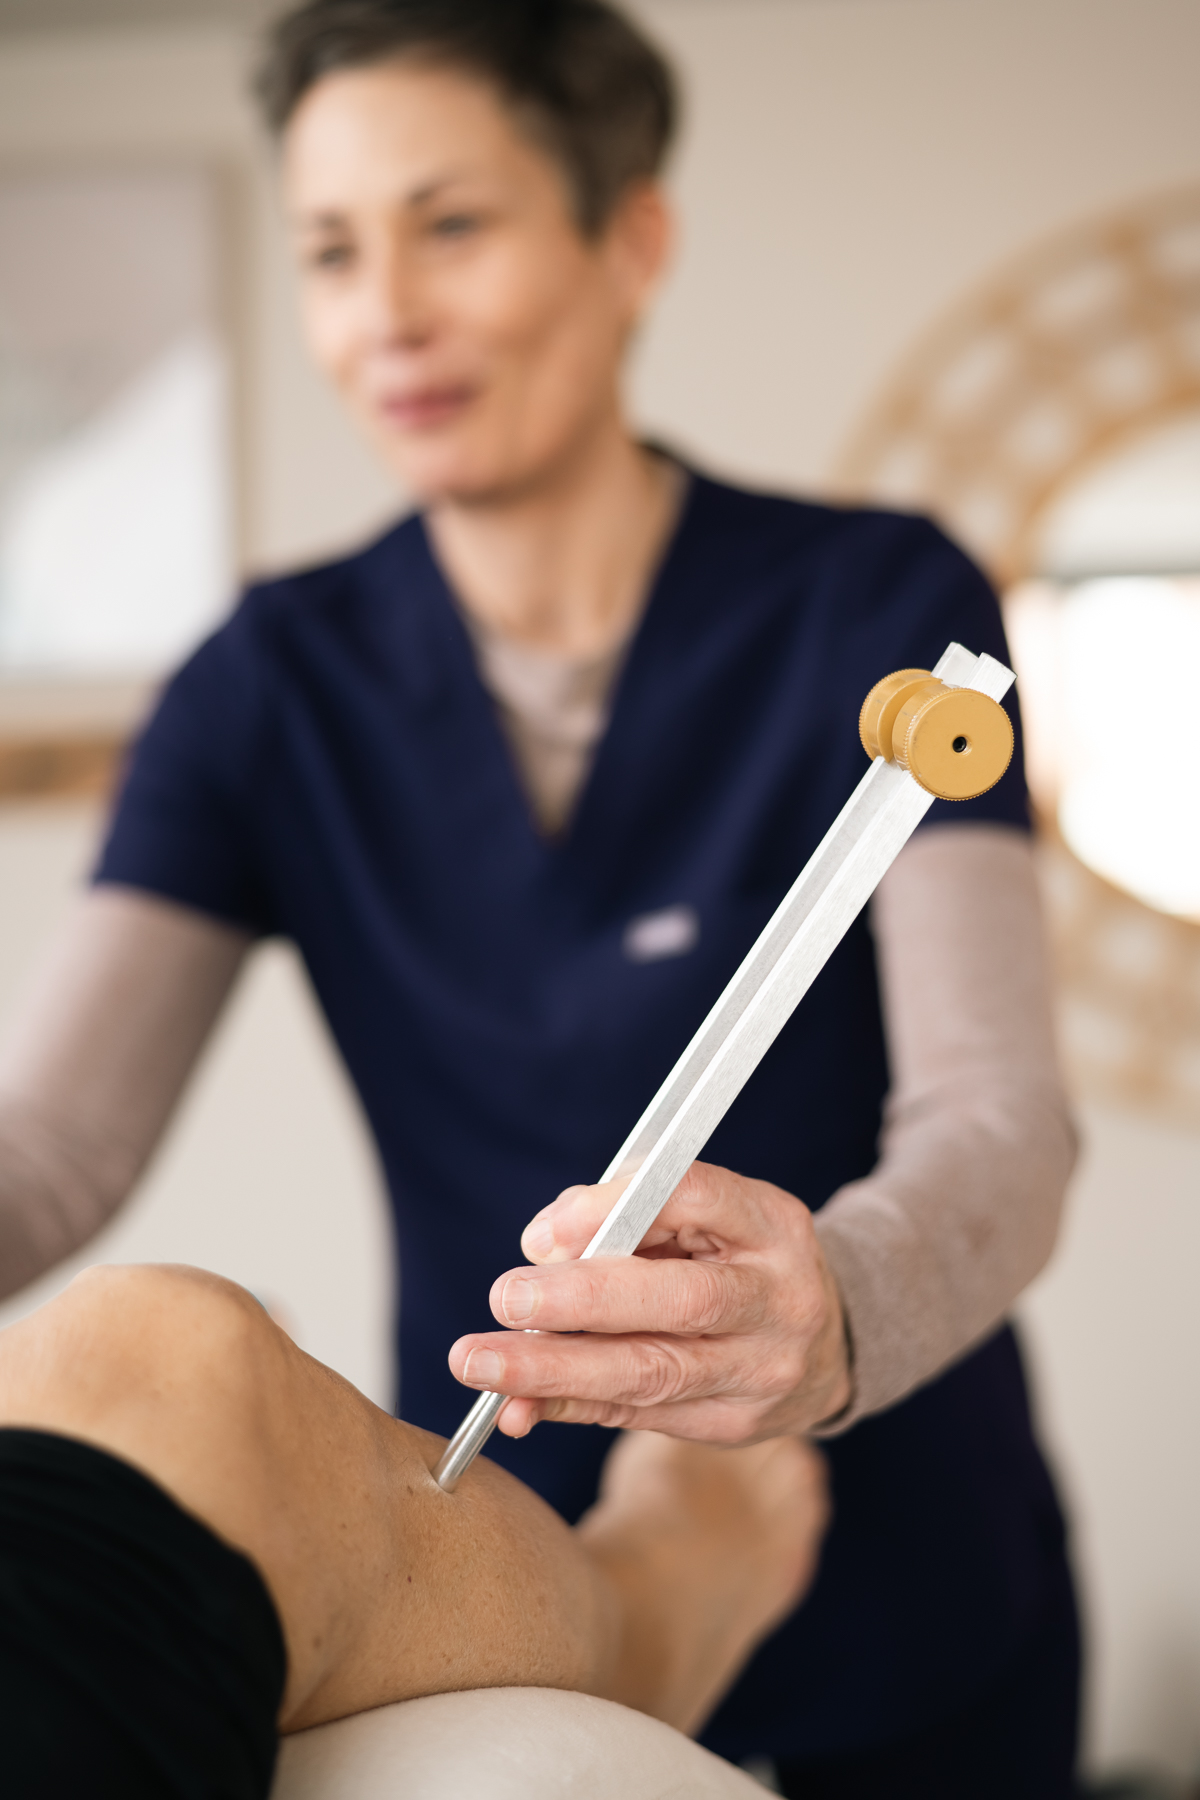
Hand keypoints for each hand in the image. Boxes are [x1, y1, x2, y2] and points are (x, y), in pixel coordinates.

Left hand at [447, 1161, 852, 1442]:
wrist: (824, 1345)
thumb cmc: (737, 1261)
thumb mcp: (706, 1217)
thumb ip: (627, 1215)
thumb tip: (542, 1247)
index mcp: (771, 1225)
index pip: (697, 1198)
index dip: (617, 1208)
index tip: (546, 1230)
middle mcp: (775, 1300)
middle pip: (679, 1300)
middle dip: (583, 1300)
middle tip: (506, 1298)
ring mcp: (759, 1371)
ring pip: (651, 1372)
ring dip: (555, 1369)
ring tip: (483, 1364)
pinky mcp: (731, 1425)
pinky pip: (637, 1415)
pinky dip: (568, 1406)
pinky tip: (516, 1405)